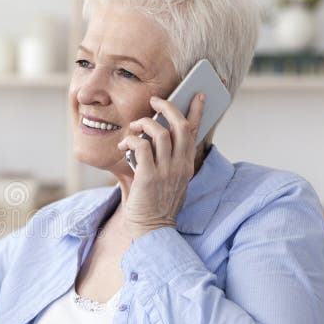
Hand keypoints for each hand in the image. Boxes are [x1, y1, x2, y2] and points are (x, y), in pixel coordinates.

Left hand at [117, 92, 204, 238]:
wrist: (151, 228)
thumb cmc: (156, 203)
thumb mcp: (170, 180)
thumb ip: (167, 160)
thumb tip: (154, 138)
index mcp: (187, 165)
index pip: (195, 133)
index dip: (197, 112)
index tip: (198, 95)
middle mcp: (180, 166)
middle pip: (180, 126)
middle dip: (168, 108)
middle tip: (154, 101)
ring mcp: (166, 171)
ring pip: (160, 133)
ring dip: (144, 124)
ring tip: (134, 128)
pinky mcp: (149, 176)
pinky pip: (142, 147)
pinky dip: (132, 140)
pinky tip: (125, 144)